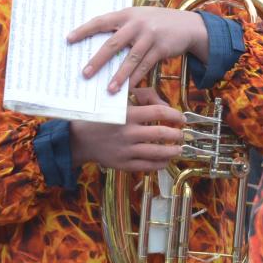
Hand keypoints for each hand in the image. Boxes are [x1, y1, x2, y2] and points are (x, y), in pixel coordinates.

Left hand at [68, 7, 208, 92]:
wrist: (188, 25)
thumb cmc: (156, 23)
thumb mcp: (139, 18)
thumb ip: (121, 27)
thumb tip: (97, 43)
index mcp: (126, 14)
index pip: (101, 21)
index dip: (84, 30)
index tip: (69, 39)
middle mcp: (137, 23)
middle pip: (113, 43)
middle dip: (98, 60)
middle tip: (85, 74)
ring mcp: (149, 36)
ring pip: (130, 59)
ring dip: (119, 76)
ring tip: (108, 89)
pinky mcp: (161, 48)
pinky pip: (145, 66)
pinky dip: (135, 78)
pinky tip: (127, 88)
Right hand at [69, 86, 185, 171]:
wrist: (80, 139)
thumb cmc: (103, 116)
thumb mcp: (120, 99)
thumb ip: (144, 96)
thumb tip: (166, 105)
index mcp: (128, 114)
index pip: (159, 112)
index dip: (174, 114)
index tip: (181, 118)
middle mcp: (128, 133)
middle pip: (162, 133)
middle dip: (177, 134)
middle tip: (181, 134)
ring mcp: (126, 150)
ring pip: (157, 152)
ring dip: (172, 151)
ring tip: (178, 149)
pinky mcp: (123, 164)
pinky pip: (147, 166)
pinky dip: (160, 164)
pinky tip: (166, 160)